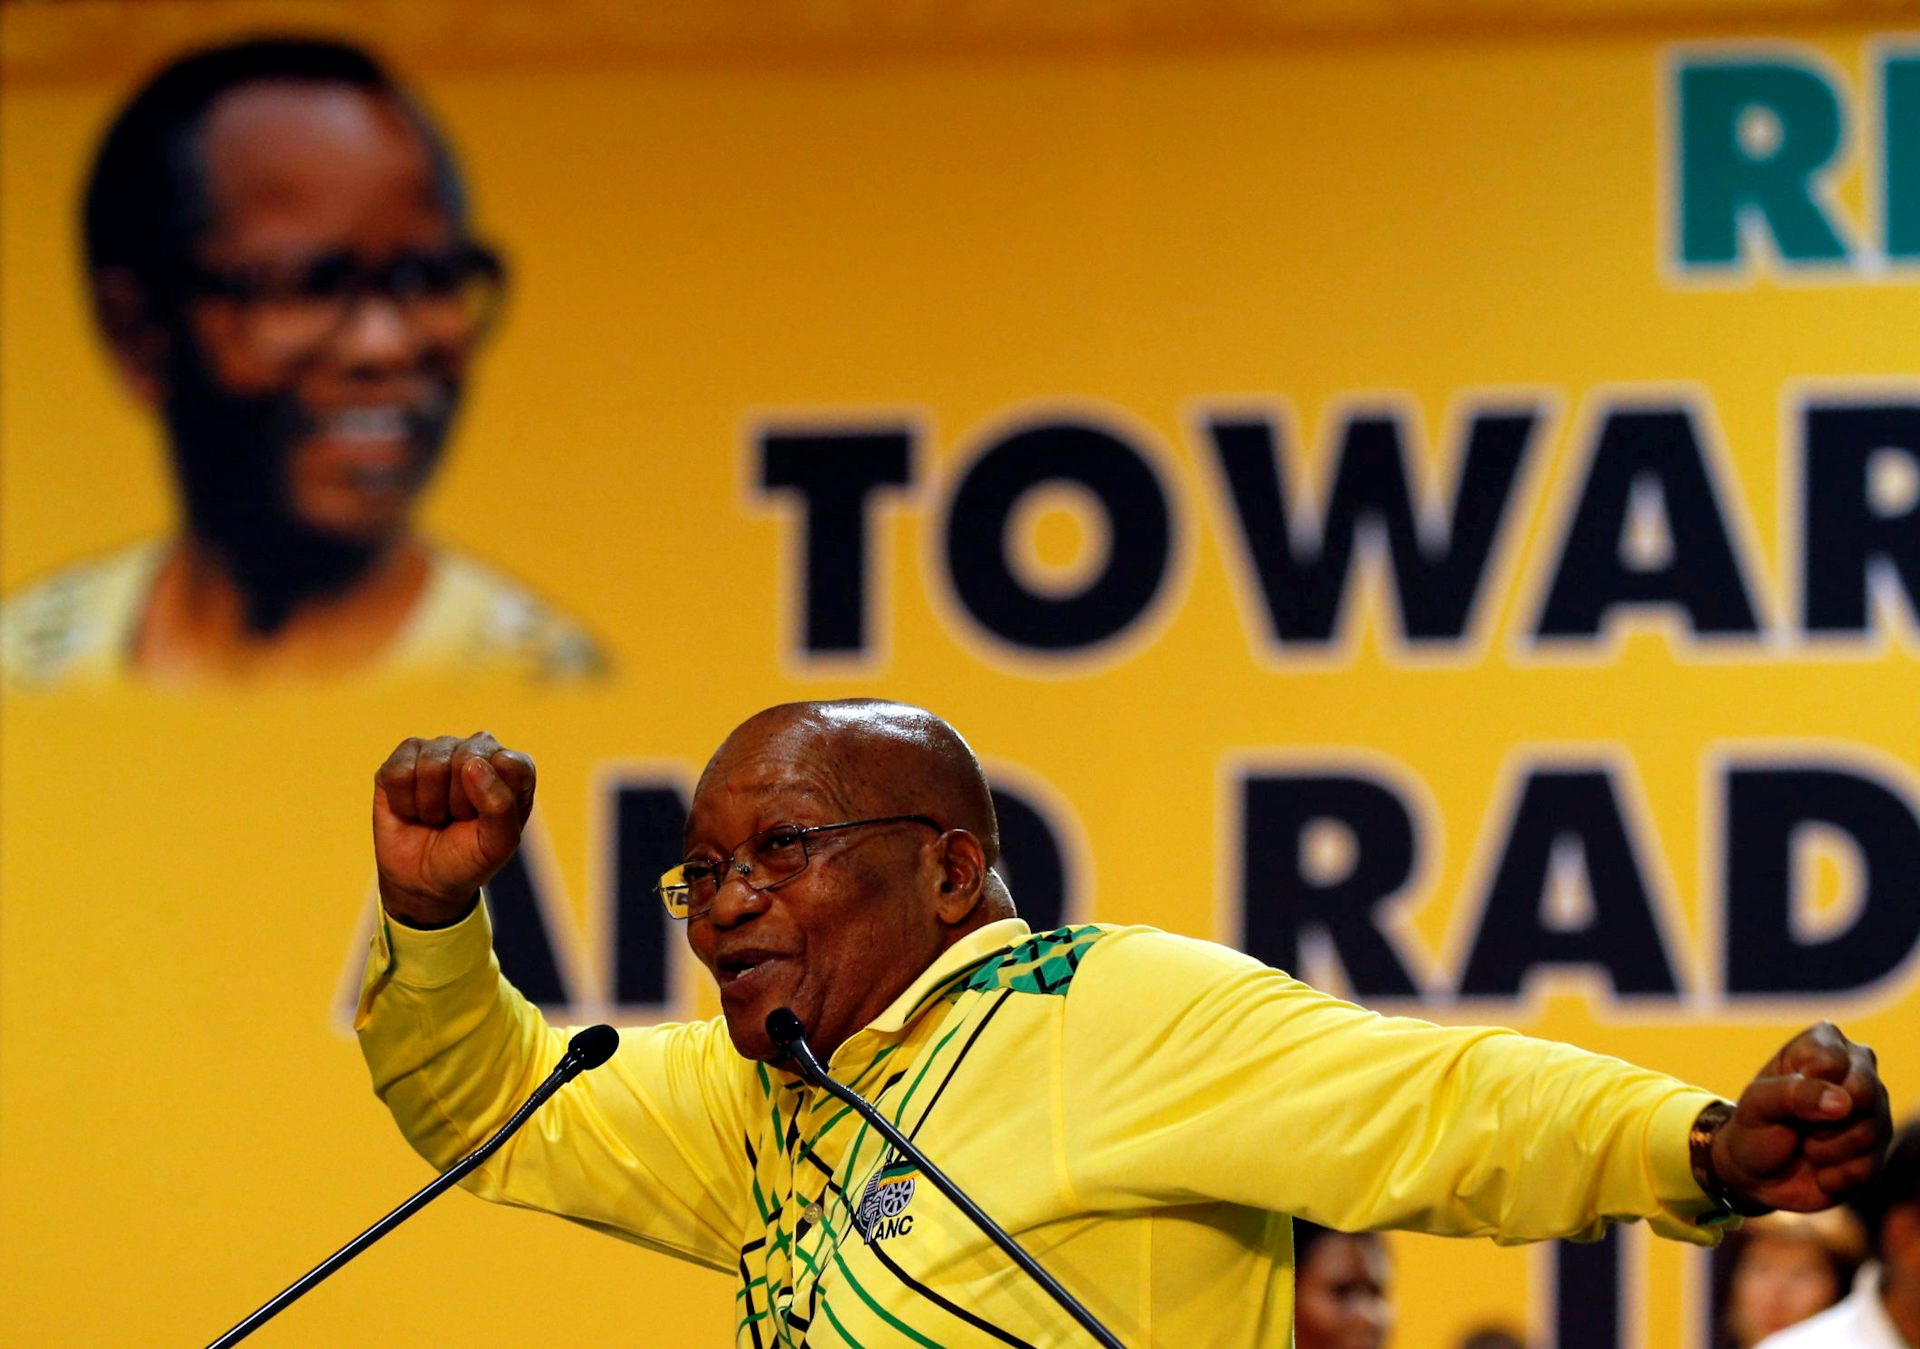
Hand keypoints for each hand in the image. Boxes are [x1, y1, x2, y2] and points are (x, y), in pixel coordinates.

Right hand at [373, 732, 535, 927]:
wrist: (422, 880)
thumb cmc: (468, 858)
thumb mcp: (497, 845)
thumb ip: (500, 806)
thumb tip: (473, 764)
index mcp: (512, 768)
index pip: (512, 764)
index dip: (494, 801)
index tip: (486, 822)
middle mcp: (478, 750)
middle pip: (468, 759)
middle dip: (459, 802)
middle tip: (458, 819)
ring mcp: (439, 749)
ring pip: (431, 765)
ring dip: (430, 805)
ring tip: (436, 816)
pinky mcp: (403, 757)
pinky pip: (399, 772)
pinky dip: (403, 803)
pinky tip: (411, 810)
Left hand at [1710, 1021, 1891, 1212]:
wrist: (1758, 1175)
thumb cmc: (1755, 1126)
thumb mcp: (1758, 1104)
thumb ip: (1792, 1092)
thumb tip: (1843, 1102)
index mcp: (1824, 1043)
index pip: (1831, 1061)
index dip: (1804, 1086)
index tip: (1782, 1096)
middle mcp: (1859, 1071)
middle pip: (1862, 1093)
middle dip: (1820, 1119)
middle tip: (1798, 1123)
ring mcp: (1875, 1112)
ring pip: (1866, 1133)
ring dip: (1823, 1150)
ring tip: (1807, 1144)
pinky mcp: (1880, 1150)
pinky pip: (1866, 1167)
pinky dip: (1832, 1175)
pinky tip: (1819, 1168)